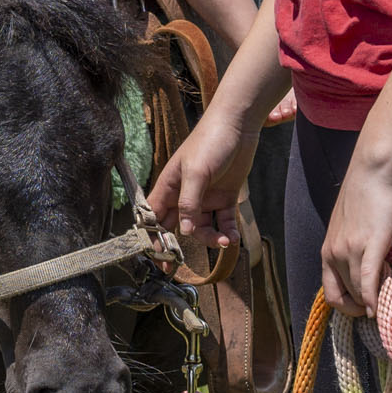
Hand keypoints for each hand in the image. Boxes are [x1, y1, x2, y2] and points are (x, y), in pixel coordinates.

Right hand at [148, 107, 258, 256]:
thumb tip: (183, 232)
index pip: (154, 217)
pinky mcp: (224, 197)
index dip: (152, 237)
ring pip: (201, 228)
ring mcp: (205, 197)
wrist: (239, 125)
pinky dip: (227, 232)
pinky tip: (233, 238)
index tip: (157, 256)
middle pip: (175, 227)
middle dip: (175, 247)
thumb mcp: (196, 172)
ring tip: (225, 241)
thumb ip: (188, 203)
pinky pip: (222, 222)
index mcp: (169, 187)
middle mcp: (184, 195)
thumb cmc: (211, 142)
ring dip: (210, 238)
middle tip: (176, 267)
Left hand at [316, 160, 391, 315]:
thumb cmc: (365, 196)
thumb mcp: (350, 229)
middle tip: (381, 301)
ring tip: (389, 295)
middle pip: (346, 295)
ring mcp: (350, 250)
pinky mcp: (371, 244)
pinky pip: (368, 281)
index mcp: (327, 251)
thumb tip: (366, 273)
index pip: (330, 293)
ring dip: (373, 300)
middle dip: (363, 305)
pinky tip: (381, 308)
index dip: (345, 307)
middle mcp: (334, 253)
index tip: (362, 307)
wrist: (374, 171)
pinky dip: (374, 299)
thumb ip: (353, 251)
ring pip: (358, 290)